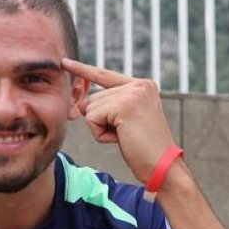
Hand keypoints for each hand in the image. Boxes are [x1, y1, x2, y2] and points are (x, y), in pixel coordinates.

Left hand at [61, 58, 176, 182]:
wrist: (162, 166)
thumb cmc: (143, 149)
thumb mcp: (127, 120)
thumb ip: (109, 106)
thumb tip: (81, 105)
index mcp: (143, 85)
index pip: (105, 75)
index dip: (84, 70)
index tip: (65, 62)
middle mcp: (139, 85)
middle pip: (94, 97)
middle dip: (101, 120)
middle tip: (126, 134)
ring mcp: (132, 93)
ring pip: (91, 108)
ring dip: (101, 128)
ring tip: (125, 136)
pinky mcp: (124, 105)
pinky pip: (92, 118)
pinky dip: (100, 134)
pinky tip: (121, 138)